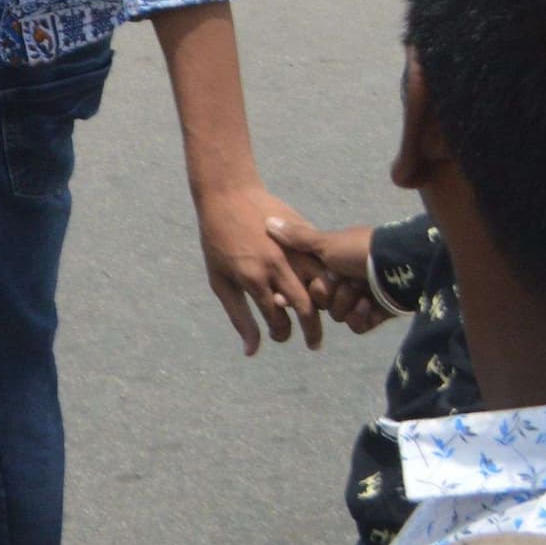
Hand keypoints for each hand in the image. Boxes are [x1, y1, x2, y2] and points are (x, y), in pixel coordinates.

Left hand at [197, 184, 326, 354]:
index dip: (280, 334)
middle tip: (313, 344)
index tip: (279, 336)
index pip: (278, 320)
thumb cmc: (218, 240)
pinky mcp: (305, 233)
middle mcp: (278, 265)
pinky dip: (328, 278)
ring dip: (326, 305)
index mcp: (254, 278)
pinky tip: (324, 288)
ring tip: (322, 317)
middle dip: (313, 332)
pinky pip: (324, 261)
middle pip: (307, 308)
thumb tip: (251, 351)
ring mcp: (295, 247)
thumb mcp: (219, 279)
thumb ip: (239, 316)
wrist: (228, 193)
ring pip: (323, 284)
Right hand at [267, 217, 390, 332]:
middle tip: (343, 283)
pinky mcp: (374, 315)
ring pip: (339, 315)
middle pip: (322, 301)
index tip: (294, 293)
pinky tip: (368, 305)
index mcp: (331, 264)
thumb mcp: (325, 242)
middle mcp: (344, 280)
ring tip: (361, 293)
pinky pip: (356, 326)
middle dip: (330, 295)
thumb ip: (297, 239)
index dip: (303, 289)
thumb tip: (268, 221)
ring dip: (347, 304)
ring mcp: (359, 298)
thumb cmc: (359, 250)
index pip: (307, 283)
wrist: (397, 264)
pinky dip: (360, 317)